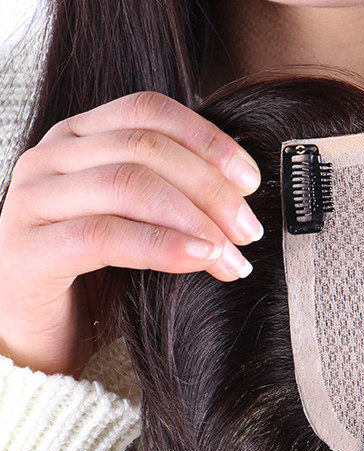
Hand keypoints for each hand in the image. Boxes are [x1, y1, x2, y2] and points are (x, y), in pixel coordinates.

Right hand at [0, 91, 262, 377]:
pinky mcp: (25, 251)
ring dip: (194, 219)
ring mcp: (31, 201)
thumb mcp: (142, 221)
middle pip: (146, 147)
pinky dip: (161, 245)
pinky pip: (103, 235)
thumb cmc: (98, 276)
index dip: (208, 140)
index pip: (149, 112)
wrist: (37, 339)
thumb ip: (176, 193)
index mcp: (79, 137)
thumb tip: (244, 193)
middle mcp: (49, 157)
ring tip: (231, 254)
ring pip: (127, 184)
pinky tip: (200, 260)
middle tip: (249, 230)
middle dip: (211, 188)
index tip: (251, 181)